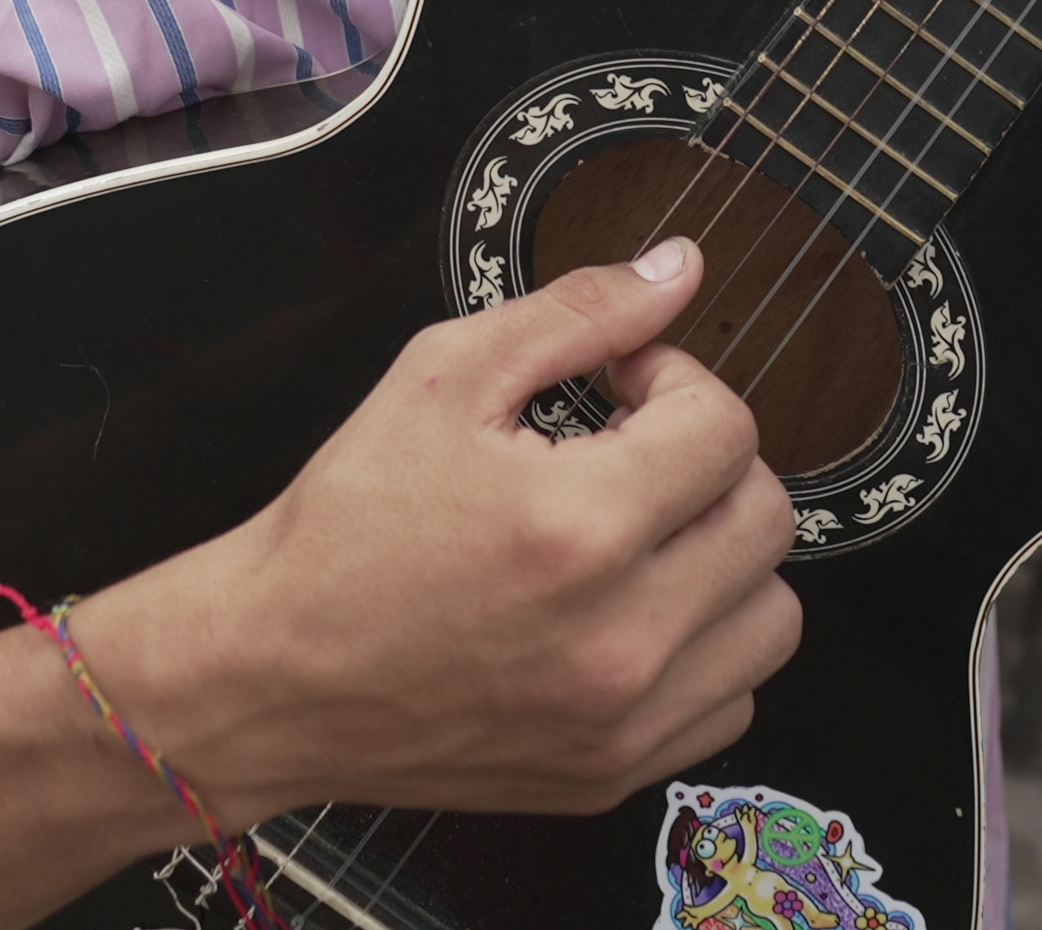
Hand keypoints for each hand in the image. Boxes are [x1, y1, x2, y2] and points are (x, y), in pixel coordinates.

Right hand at [80, 239, 800, 824]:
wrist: (270, 677)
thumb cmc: (345, 530)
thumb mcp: (443, 379)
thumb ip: (578, 311)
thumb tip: (680, 268)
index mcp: (582, 527)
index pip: (728, 428)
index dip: (677, 382)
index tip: (624, 388)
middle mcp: (621, 637)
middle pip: (767, 519)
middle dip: (710, 463)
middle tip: (634, 453)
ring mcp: (623, 720)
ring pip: (771, 620)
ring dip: (725, 560)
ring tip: (643, 537)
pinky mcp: (612, 774)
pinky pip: (729, 704)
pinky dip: (703, 652)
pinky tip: (632, 614)